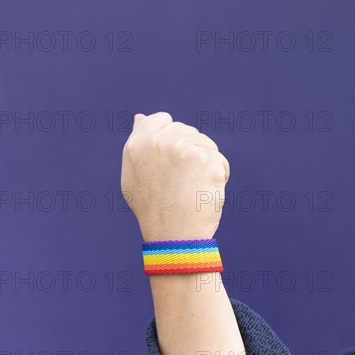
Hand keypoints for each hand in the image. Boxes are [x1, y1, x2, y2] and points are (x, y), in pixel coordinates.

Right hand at [120, 112, 229, 240]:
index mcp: (137, 143)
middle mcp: (159, 142)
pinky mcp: (206, 160)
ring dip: (205, 165)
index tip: (172, 164)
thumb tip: (141, 117)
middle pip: (188, 132)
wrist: (172, 237)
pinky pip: (220, 162)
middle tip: (180, 183)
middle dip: (190, 153)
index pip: (163, 120)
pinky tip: (203, 194)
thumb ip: (138, 143)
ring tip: (191, 190)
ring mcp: (183, 149)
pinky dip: (218, 178)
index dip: (172, 140)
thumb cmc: (153, 209)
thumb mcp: (134, 175)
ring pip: (206, 145)